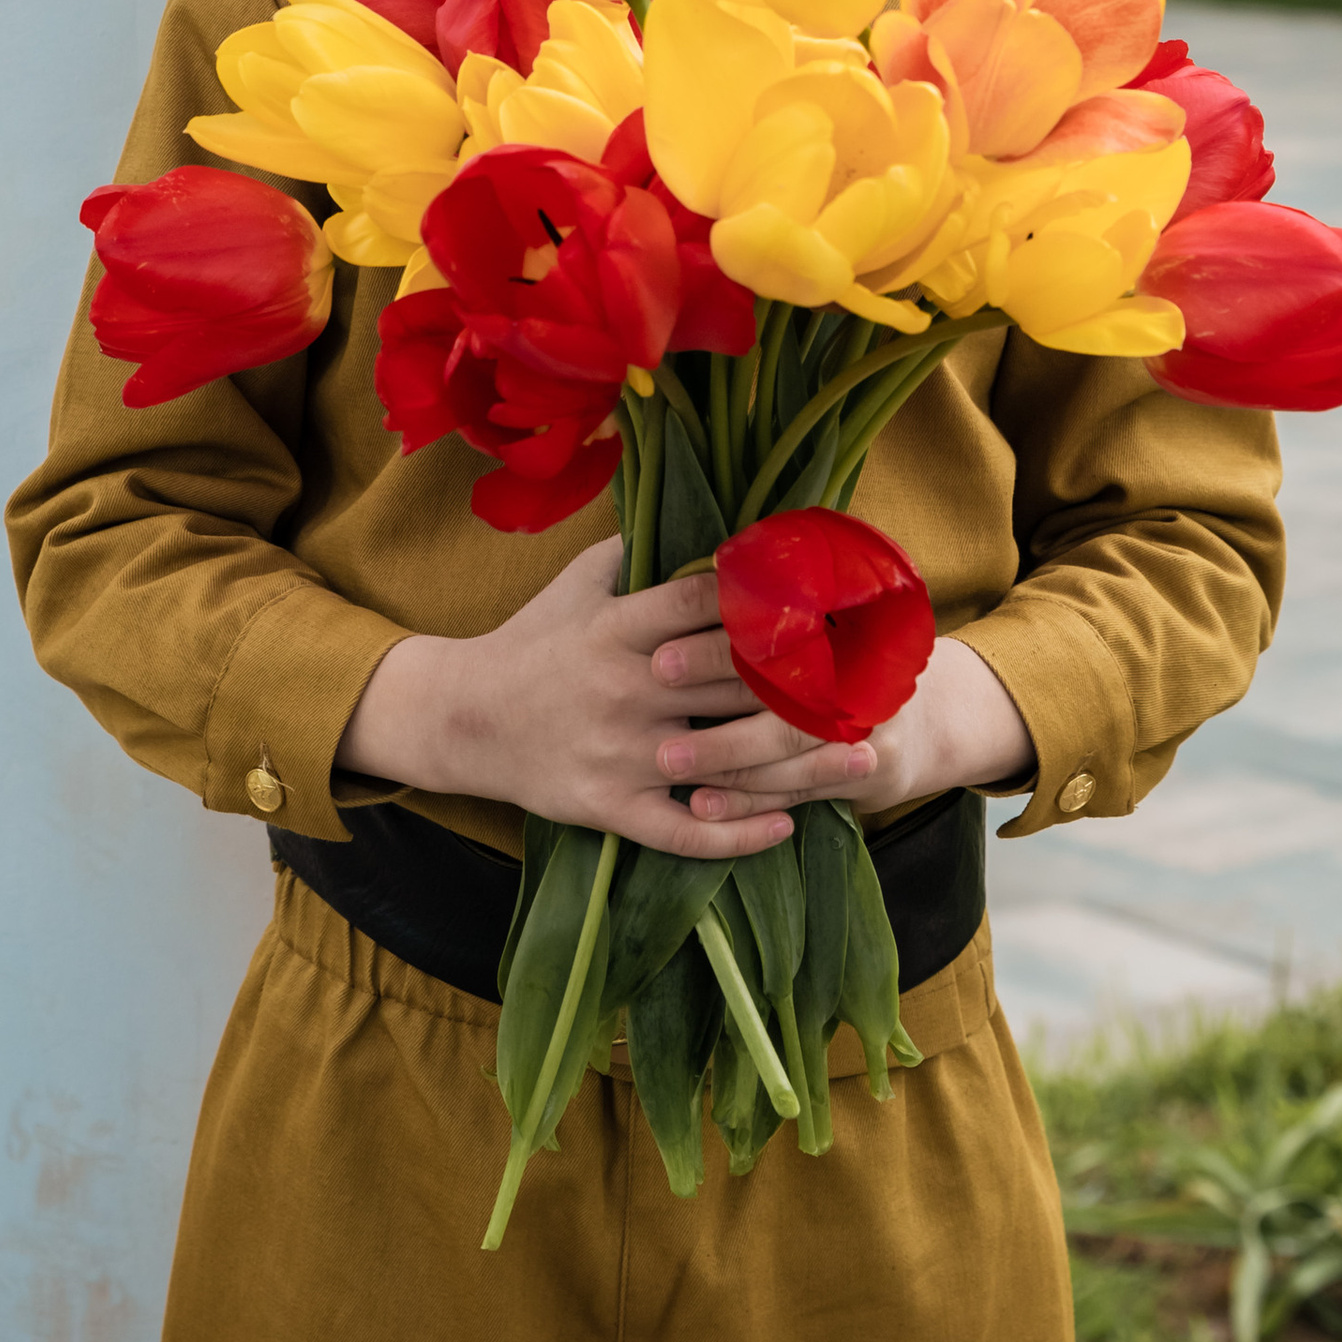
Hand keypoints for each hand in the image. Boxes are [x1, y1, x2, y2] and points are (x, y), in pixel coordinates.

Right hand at [337, 540, 879, 860]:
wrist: (462, 720)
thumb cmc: (531, 642)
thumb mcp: (578, 584)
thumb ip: (638, 550)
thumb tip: (701, 506)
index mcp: (619, 627)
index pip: (709, 605)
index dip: (776, 600)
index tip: (838, 599)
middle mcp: (625, 689)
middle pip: (734, 682)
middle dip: (810, 680)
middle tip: (878, 678)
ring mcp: (620, 754)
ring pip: (725, 761)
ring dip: (801, 762)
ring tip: (864, 756)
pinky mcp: (610, 807)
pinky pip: (685, 831)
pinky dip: (738, 836)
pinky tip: (789, 826)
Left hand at [648, 624, 1032, 827]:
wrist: (933, 721)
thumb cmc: (860, 658)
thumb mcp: (843, 615)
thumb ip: (788, 599)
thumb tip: (706, 560)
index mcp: (849, 628)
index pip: (779, 631)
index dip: (722, 631)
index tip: (667, 634)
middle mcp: (860, 679)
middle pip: (778, 691)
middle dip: (713, 690)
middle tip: (657, 682)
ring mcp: (865, 732)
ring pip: (783, 752)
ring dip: (723, 758)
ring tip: (666, 758)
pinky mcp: (860, 778)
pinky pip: (794, 795)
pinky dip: (747, 803)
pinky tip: (701, 805)